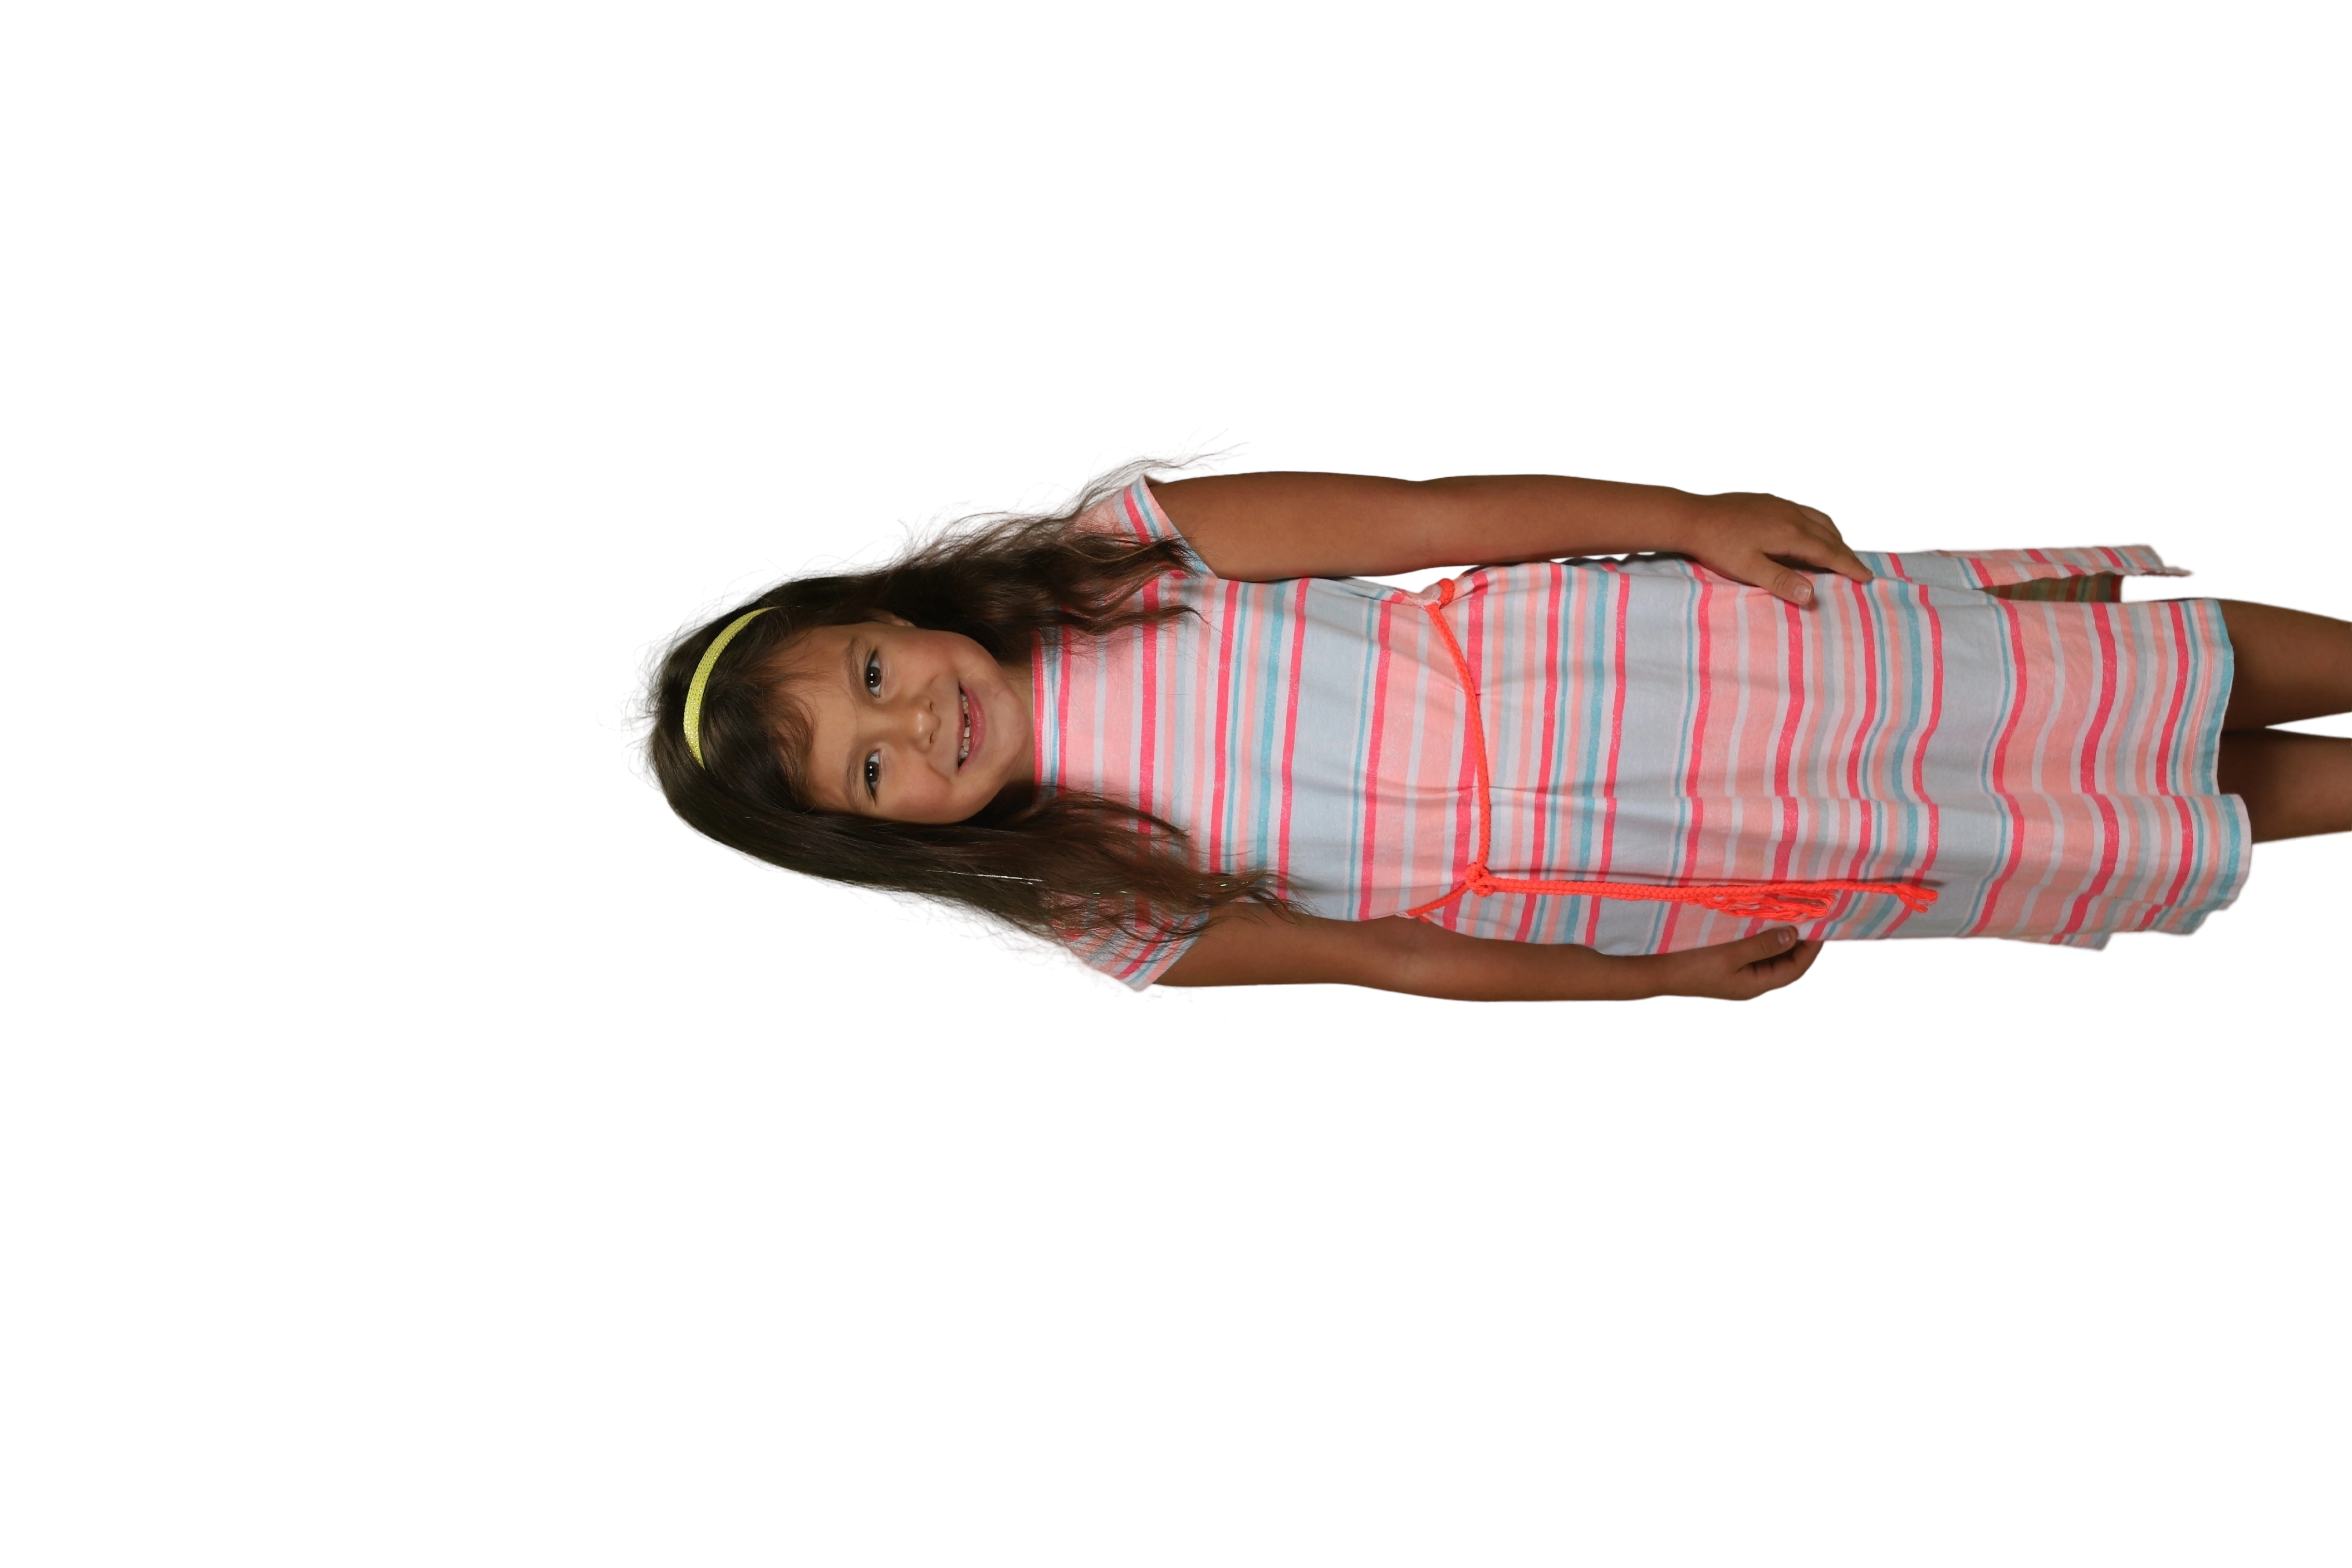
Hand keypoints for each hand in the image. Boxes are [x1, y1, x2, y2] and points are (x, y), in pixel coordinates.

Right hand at [1632, 926, 1827, 1003]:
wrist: (1656, 972)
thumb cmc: (1691, 964)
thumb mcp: (1730, 954)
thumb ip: (1763, 945)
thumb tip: (1794, 935)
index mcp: (1756, 985)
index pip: (1796, 968)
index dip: (1811, 948)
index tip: (1822, 924)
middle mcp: (1752, 982)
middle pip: (1787, 963)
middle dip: (1801, 942)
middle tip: (1812, 916)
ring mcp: (1740, 974)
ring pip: (1772, 957)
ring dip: (1783, 938)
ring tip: (1794, 915)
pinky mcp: (1729, 965)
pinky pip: (1756, 952)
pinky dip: (1766, 938)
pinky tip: (1766, 922)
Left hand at [1667, 490, 1872, 607]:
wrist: (1693, 516)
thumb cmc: (1718, 546)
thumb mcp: (1748, 569)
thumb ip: (1781, 581)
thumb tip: (1812, 596)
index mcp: (1791, 533)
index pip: (1830, 553)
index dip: (1850, 567)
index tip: (1867, 578)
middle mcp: (1793, 515)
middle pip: (1831, 535)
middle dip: (1847, 552)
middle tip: (1859, 569)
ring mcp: (1783, 505)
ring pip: (1821, 519)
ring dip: (1836, 536)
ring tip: (1843, 551)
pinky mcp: (1772, 501)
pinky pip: (1808, 510)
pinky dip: (1821, 523)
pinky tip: (1814, 529)